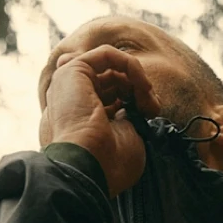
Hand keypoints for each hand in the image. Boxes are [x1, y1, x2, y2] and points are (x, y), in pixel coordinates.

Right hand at [41, 45, 162, 197]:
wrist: (90, 168)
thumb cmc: (108, 165)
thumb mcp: (127, 139)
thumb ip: (129, 118)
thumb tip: (137, 104)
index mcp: (80, 120)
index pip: (110, 98)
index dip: (133, 101)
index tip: (150, 115)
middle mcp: (72, 101)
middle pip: (112, 81)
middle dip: (138, 90)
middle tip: (153, 108)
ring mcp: (70, 84)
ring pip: (111, 67)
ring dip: (137, 79)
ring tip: (148, 100)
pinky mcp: (73, 70)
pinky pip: (107, 54)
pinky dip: (130, 65)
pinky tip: (142, 85)